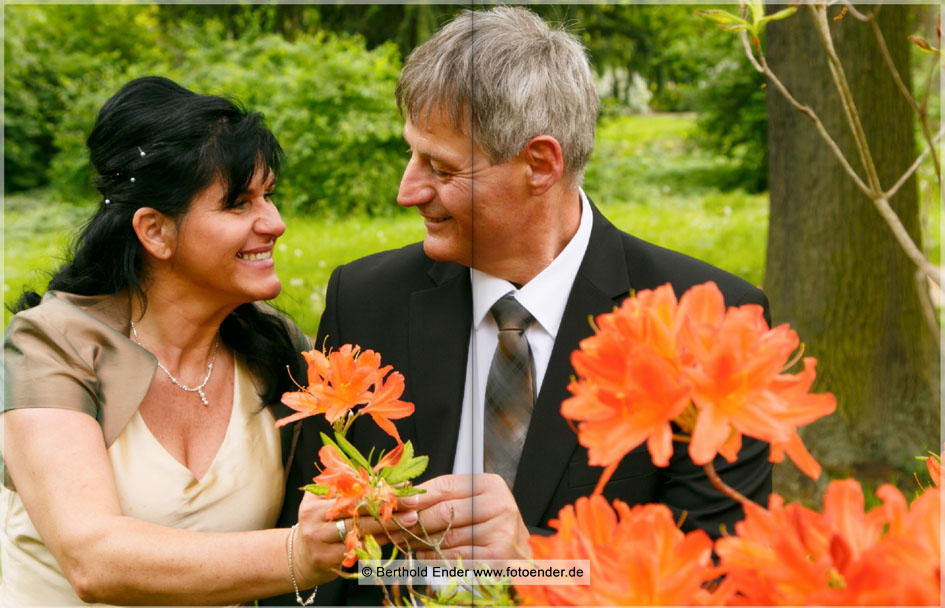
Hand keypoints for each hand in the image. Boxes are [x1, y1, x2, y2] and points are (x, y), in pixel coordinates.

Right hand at [292, 493, 418, 586]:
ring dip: (389, 524)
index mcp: (316, 496)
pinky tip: (395, 537)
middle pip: (357, 507)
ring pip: (360, 529)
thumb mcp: (329, 502)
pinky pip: (359, 548)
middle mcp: (314, 516)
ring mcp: (318, 538)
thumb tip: (391, 478)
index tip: (404, 486)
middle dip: (388, 504)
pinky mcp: (325, 558)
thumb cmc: (323, 525)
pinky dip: (379, 542)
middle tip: (413, 502)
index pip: (352, 488)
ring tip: (411, 520)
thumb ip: (353, 490)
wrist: (300, 559)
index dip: (379, 487)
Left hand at [405, 474, 531, 560]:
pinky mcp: (497, 555)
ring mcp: (500, 530)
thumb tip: (403, 495)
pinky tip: (424, 553)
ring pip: (447, 536)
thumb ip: (441, 496)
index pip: (446, 486)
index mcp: (490, 484)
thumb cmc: (488, 522)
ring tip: (407, 540)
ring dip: (421, 540)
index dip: (419, 495)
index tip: (399, 503)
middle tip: (397, 526)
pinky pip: (455, 555)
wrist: (518, 551)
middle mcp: (499, 504)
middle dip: (415, 520)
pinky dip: (434, 556)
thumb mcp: (470, 500)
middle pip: (444, 511)